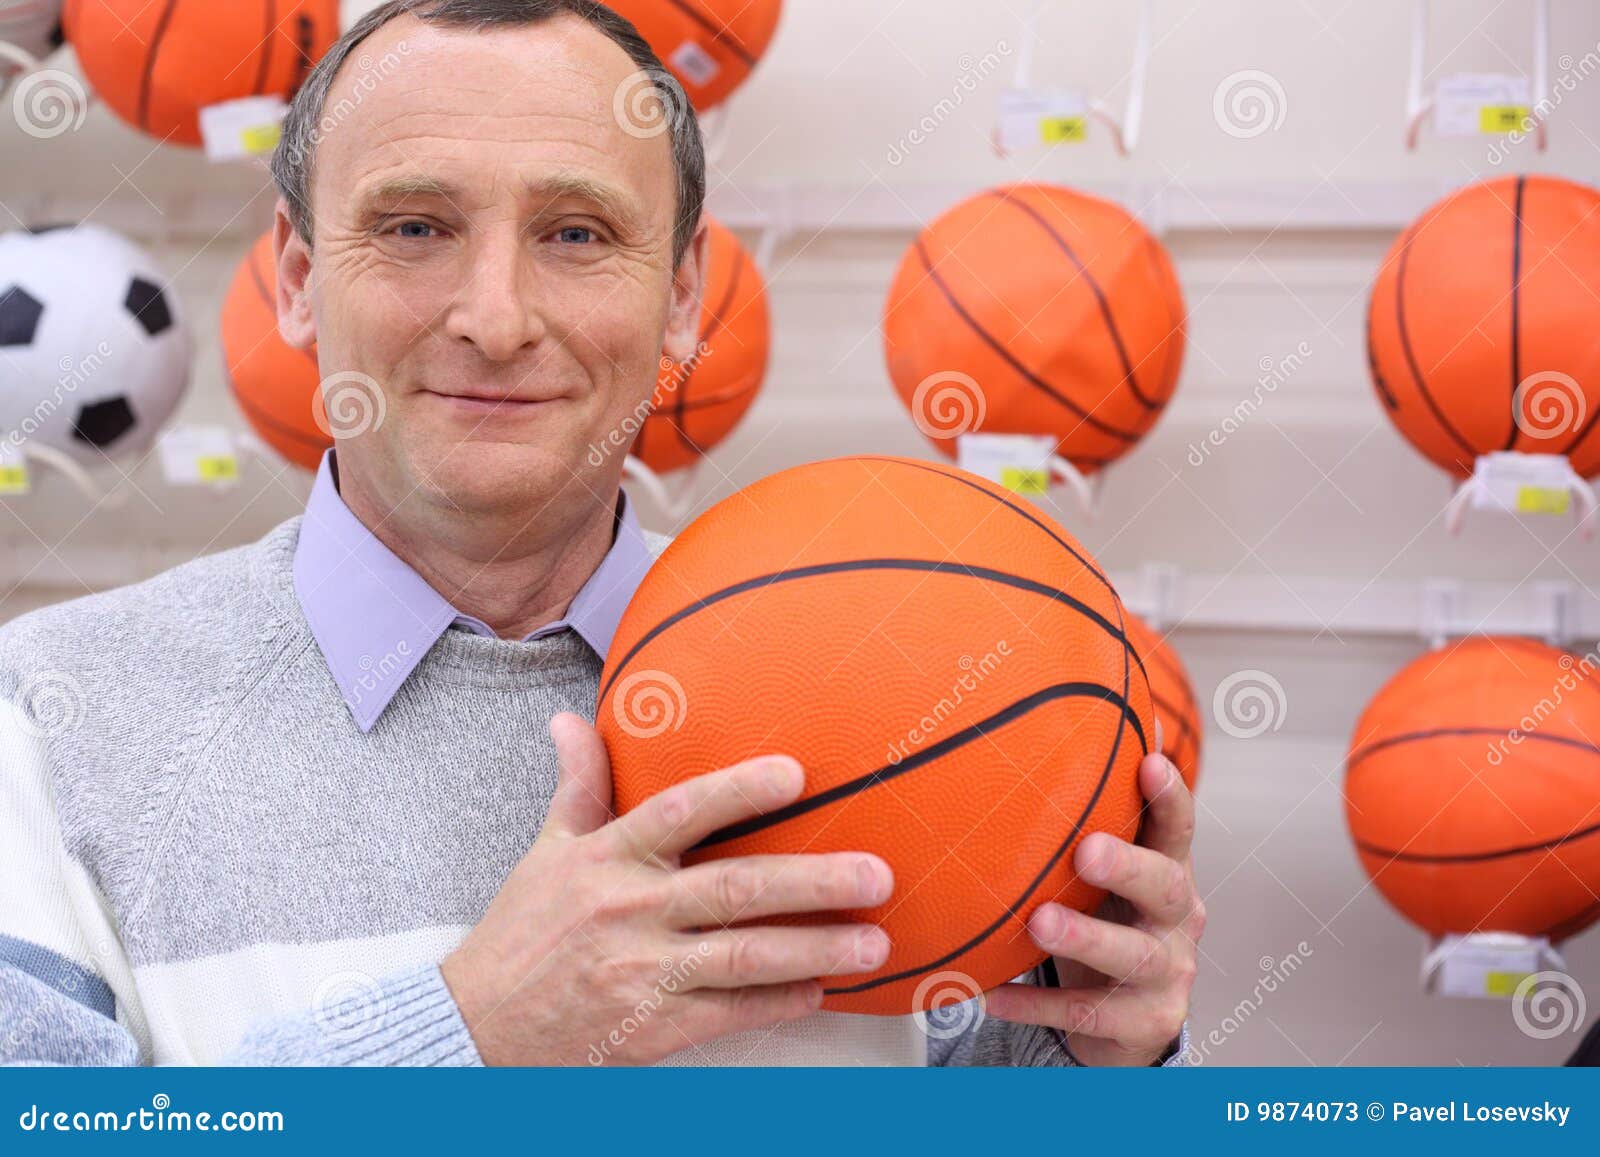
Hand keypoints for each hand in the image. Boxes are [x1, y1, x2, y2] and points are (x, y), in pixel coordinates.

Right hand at [439, 712, 893, 1065]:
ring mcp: (642, 973)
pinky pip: (729, 1013)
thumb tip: (569, 718)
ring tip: (874, 944)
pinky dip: (779, 1003)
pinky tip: (823, 990)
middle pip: (732, 889)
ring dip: (814, 949)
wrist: (476, 1025)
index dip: (738, 792)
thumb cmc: (523, 930)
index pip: (678, 813)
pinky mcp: (651, 1029)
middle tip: (877, 873)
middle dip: (812, 882)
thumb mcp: (548, 849)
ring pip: (743, 958)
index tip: (795, 774)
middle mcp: (628, 911)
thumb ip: (579, 784)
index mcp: (607, 858)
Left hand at [984, 749, 1203, 1065]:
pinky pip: (1091, 1015)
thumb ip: (1089, 820)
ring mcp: (1169, 973)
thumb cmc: (1106, 918)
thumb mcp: (1104, 873)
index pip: (1177, 828)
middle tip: (1085, 851)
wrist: (1126, 1019)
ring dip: (1085, 937)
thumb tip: (1052, 726)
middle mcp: (1179, 919)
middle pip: (1166, 887)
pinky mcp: (1145, 1023)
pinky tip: (994, 996)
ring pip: (1133, 956)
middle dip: (1127, 866)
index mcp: (1168, 870)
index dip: (1169, 796)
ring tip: (1038, 923)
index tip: (1149, 761)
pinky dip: (1040, 1005)